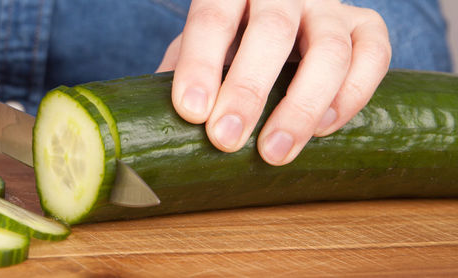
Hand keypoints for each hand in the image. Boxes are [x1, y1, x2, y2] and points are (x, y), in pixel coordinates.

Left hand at [157, 0, 390, 164]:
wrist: (277, 27)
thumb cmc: (227, 45)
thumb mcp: (195, 51)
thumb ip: (179, 77)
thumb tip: (151, 129)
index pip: (212, 18)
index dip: (200, 65)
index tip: (190, 111)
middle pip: (272, 31)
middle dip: (248, 90)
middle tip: (225, 139)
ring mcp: (328, 7)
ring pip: (329, 49)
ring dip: (301, 106)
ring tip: (273, 152)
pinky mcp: (364, 27)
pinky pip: (373, 57)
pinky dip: (350, 96)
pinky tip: (321, 129)